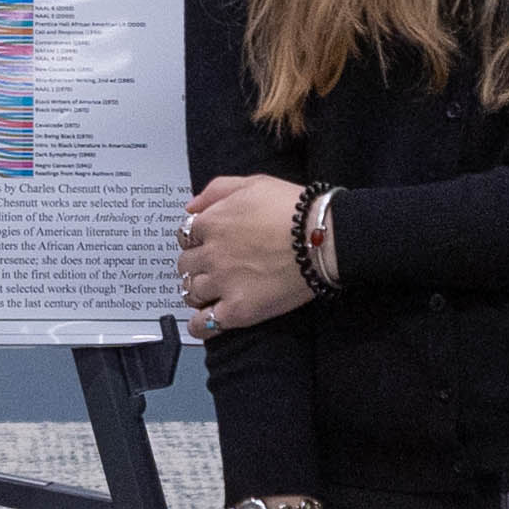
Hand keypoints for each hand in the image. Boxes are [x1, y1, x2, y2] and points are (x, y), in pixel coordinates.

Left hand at [179, 174, 315, 337]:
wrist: (323, 239)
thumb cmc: (295, 209)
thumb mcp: (254, 183)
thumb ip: (217, 190)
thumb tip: (191, 207)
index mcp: (212, 222)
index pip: (186, 236)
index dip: (198, 241)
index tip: (208, 246)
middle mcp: (211, 254)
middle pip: (186, 265)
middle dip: (197, 266)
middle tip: (214, 268)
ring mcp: (223, 283)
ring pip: (191, 292)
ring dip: (198, 292)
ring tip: (213, 293)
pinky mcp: (238, 310)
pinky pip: (204, 324)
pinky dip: (200, 325)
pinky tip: (206, 322)